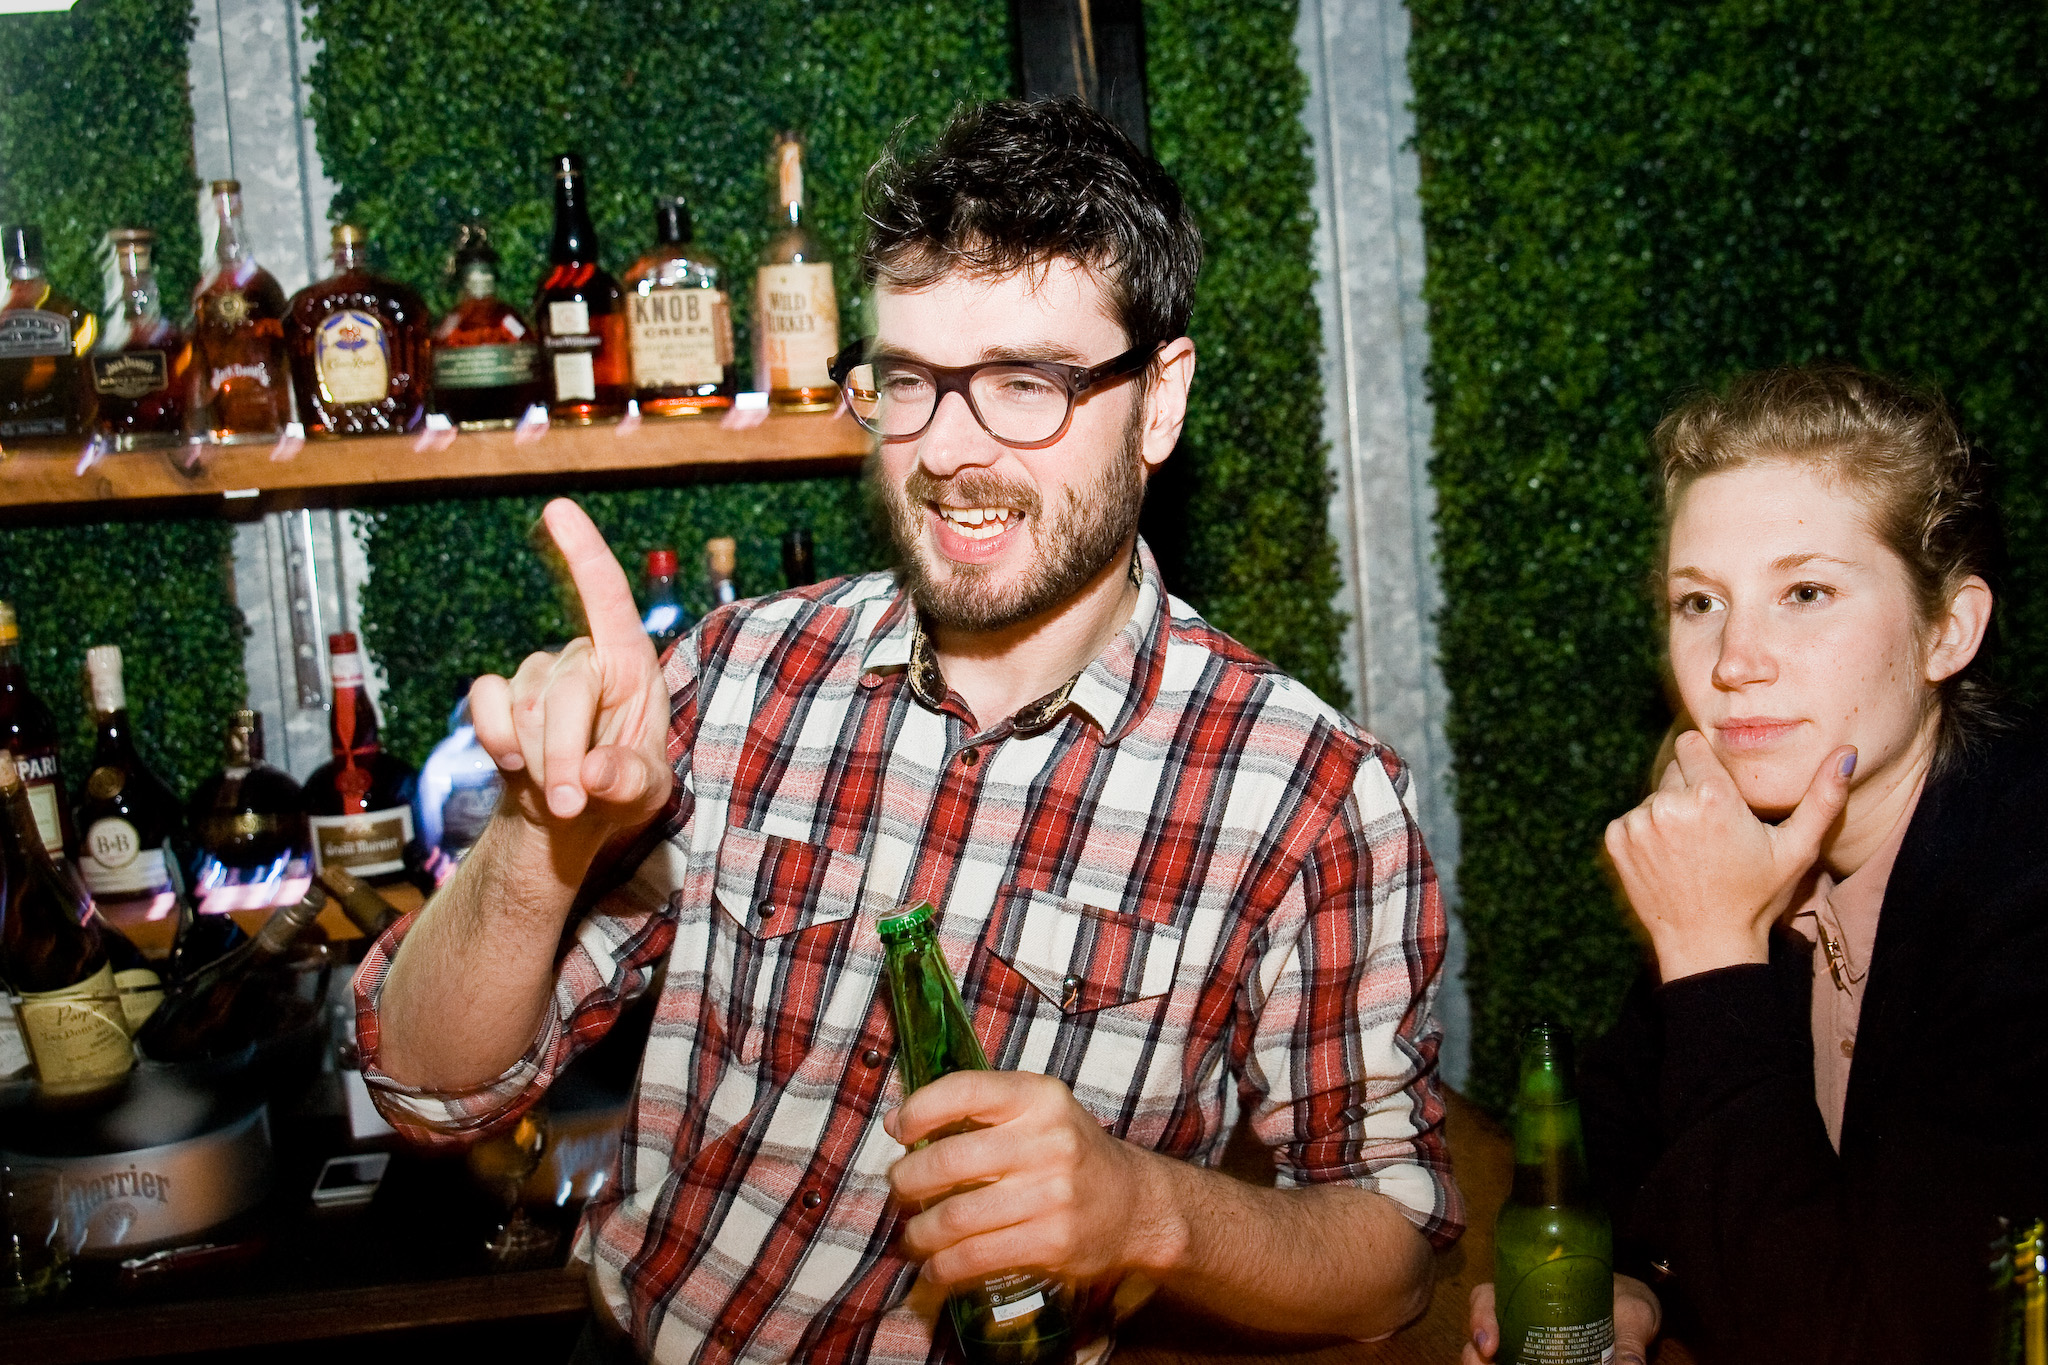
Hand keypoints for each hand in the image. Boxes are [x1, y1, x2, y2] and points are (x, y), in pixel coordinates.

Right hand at [468, 498, 672, 865]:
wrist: (571, 817)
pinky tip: (515, 764)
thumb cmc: (622, 790)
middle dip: (565, 754)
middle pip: (565, 689)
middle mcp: (583, 658)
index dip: (584, 553)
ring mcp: (536, 674)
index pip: (608, 598)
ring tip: (561, 793)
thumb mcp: (645, 793)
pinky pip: (485, 705)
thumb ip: (629, 780)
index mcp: (632, 663)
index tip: (558, 507)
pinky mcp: (499, 695)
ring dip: (539, 760)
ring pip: (524, 707)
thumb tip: (594, 772)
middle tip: (572, 802)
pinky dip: (497, 740)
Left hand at [885, 1070, 1174, 1289]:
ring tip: (914, 1234)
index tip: (898, 1130)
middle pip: (947, 1161)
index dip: (918, 1110)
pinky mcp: (1052, 1241)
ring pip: (955, 1216)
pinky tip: (937, 1265)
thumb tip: (897, 1124)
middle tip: (900, 1189)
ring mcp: (1052, 1194)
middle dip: (907, 1180)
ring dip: (919, 1231)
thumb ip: (977, 1110)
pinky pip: (976, 1256)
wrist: (1134, 1204)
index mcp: (1038, 1097)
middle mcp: (1047, 1140)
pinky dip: (944, 1266)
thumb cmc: (1069, 1152)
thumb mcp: (1037, 1111)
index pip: (963, 1091)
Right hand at [1465, 1274, 1661, 1363]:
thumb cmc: (1626, 1303)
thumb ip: (1630, 1338)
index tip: (1490, 1344)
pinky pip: (1511, 1363)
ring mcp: (1526, 1343)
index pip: (1488, 1297)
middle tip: (1486, 1364)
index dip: (1480, 1317)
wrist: (1636, 1317)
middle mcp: (1520, 1317)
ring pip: (1487, 1354)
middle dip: (1474, 1352)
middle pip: (1481, 1331)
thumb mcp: (1631, 1313)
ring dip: (1480, 1363)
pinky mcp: (1537, 1358)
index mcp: (1530, 1291)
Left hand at [1603, 730, 1853, 980]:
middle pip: (1673, 769)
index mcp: (1711, 796)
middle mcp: (1668, 804)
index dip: (1707, 763)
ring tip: (1695, 849)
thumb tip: (1847, 751)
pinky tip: (1671, 859)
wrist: (1708, 945)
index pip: (1692, 744)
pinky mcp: (1616, 841)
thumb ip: (1824, 797)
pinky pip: (1632, 819)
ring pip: (1654, 796)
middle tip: (1713, 829)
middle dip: (1691, 789)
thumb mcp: (1798, 849)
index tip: (1719, 788)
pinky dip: (1647, 833)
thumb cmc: (1758, 897)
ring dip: (1670, 813)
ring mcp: (1638, 823)